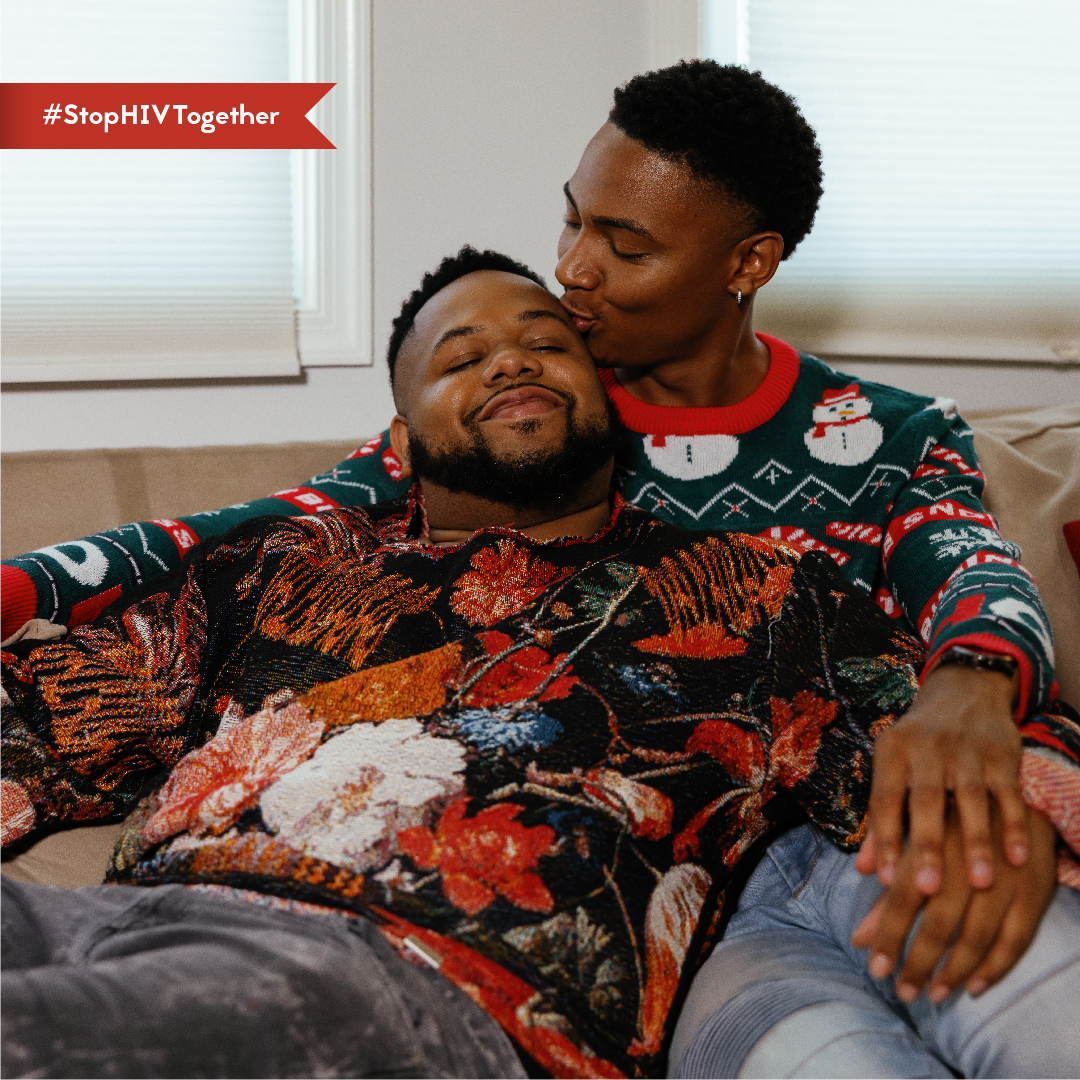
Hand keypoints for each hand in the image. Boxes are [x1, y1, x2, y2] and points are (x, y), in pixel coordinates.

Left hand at [851, 802, 1055, 1001]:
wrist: (1024, 790)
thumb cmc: (956, 815)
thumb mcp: (919, 829)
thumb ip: (890, 866)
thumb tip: (859, 897)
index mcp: (930, 840)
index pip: (903, 894)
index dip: (888, 932)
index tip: (873, 965)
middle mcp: (966, 859)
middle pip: (939, 920)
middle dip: (919, 960)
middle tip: (902, 991)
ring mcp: (1005, 876)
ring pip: (978, 934)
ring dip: (955, 970)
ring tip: (933, 994)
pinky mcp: (1037, 888)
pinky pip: (1017, 937)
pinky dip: (996, 966)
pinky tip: (973, 986)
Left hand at [855, 662, 1026, 893]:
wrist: (962, 693)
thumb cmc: (918, 745)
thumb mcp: (893, 768)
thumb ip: (881, 820)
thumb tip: (863, 870)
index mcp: (892, 752)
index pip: (884, 799)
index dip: (884, 839)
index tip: (886, 880)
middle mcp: (925, 747)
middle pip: (924, 800)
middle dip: (926, 845)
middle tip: (928, 889)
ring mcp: (965, 749)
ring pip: (969, 799)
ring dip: (976, 842)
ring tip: (979, 884)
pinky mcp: (1000, 753)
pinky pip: (1008, 793)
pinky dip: (1013, 825)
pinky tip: (1017, 859)